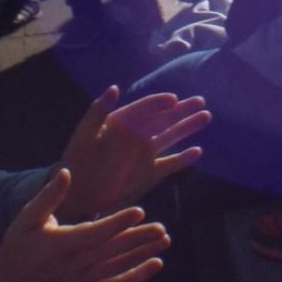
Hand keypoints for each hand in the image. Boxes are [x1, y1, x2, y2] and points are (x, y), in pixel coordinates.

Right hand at [0, 169, 169, 281]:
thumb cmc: (20, 245)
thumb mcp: (27, 218)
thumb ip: (49, 196)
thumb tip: (66, 172)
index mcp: (65, 243)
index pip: (96, 232)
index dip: (118, 222)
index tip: (139, 211)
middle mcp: (78, 263)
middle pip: (114, 249)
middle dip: (139, 239)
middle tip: (162, 229)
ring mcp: (85, 278)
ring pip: (119, 265)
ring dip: (143, 254)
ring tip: (165, 240)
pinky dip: (137, 277)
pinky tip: (156, 266)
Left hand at [58, 86, 208, 220]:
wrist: (75, 193)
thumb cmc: (76, 161)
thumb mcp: (84, 134)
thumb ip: (98, 111)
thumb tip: (114, 87)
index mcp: (122, 121)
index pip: (145, 107)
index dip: (159, 102)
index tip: (173, 99)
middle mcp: (137, 135)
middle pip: (164, 118)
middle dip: (182, 110)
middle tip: (201, 101)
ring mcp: (144, 154)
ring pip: (171, 137)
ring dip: (187, 127)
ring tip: (206, 116)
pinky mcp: (148, 173)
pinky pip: (169, 164)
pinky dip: (183, 159)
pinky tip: (197, 152)